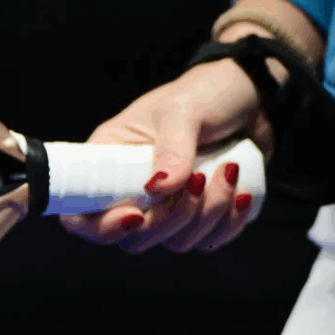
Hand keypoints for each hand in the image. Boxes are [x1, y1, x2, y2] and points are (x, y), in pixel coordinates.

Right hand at [59, 56, 275, 253]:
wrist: (254, 95)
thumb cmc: (206, 92)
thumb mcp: (184, 109)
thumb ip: (172, 146)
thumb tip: (159, 187)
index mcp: (108, 160)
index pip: (81, 211)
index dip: (100, 226)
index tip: (136, 215)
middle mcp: (131, 188)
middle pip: (132, 237)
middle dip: (170, 219)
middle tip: (198, 180)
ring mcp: (165, 205)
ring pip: (173, 241)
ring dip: (207, 216)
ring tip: (229, 171)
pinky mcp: (198, 214)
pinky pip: (206, 241)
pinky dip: (228, 224)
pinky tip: (241, 192)